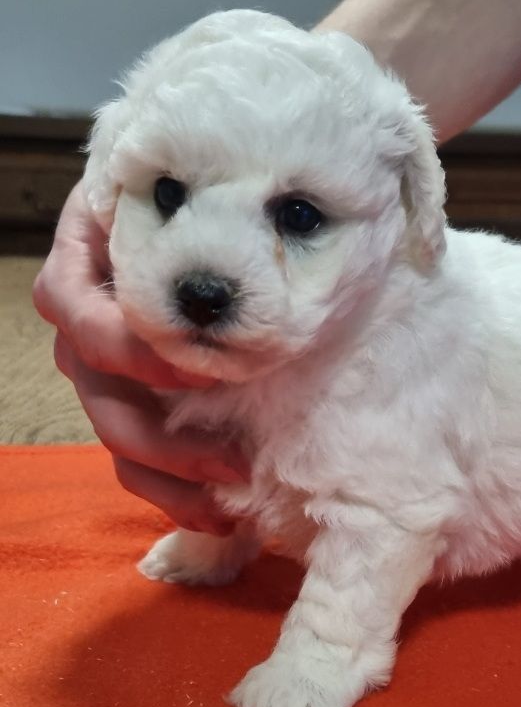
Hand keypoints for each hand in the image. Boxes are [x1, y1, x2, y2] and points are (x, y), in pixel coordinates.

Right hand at [33, 183, 246, 533]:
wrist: (196, 229)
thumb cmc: (193, 206)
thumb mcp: (176, 191)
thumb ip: (194, 202)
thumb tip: (254, 207)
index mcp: (83, 272)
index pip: (80, 315)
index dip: (134, 351)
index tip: (198, 373)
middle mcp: (84, 331)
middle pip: (101, 398)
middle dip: (167, 440)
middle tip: (235, 461)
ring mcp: (105, 377)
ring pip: (120, 443)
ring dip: (174, 481)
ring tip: (233, 502)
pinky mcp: (135, 409)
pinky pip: (140, 466)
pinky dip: (177, 495)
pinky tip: (223, 515)